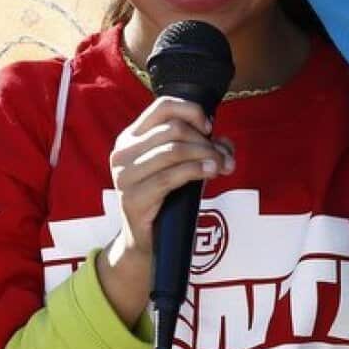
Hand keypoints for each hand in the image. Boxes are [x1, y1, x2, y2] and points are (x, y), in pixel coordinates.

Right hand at [97, 97, 234, 324]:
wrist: (148, 241)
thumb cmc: (167, 198)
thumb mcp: (183, 165)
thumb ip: (203, 147)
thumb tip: (225, 142)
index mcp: (131, 138)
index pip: (162, 107)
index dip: (192, 112)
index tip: (210, 128)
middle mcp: (123, 153)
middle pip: (173, 129)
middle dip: (205, 141)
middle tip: (224, 157)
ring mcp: (124, 176)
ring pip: (173, 149)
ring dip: (205, 155)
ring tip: (222, 166)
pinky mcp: (133, 198)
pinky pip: (171, 176)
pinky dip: (197, 170)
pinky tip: (211, 172)